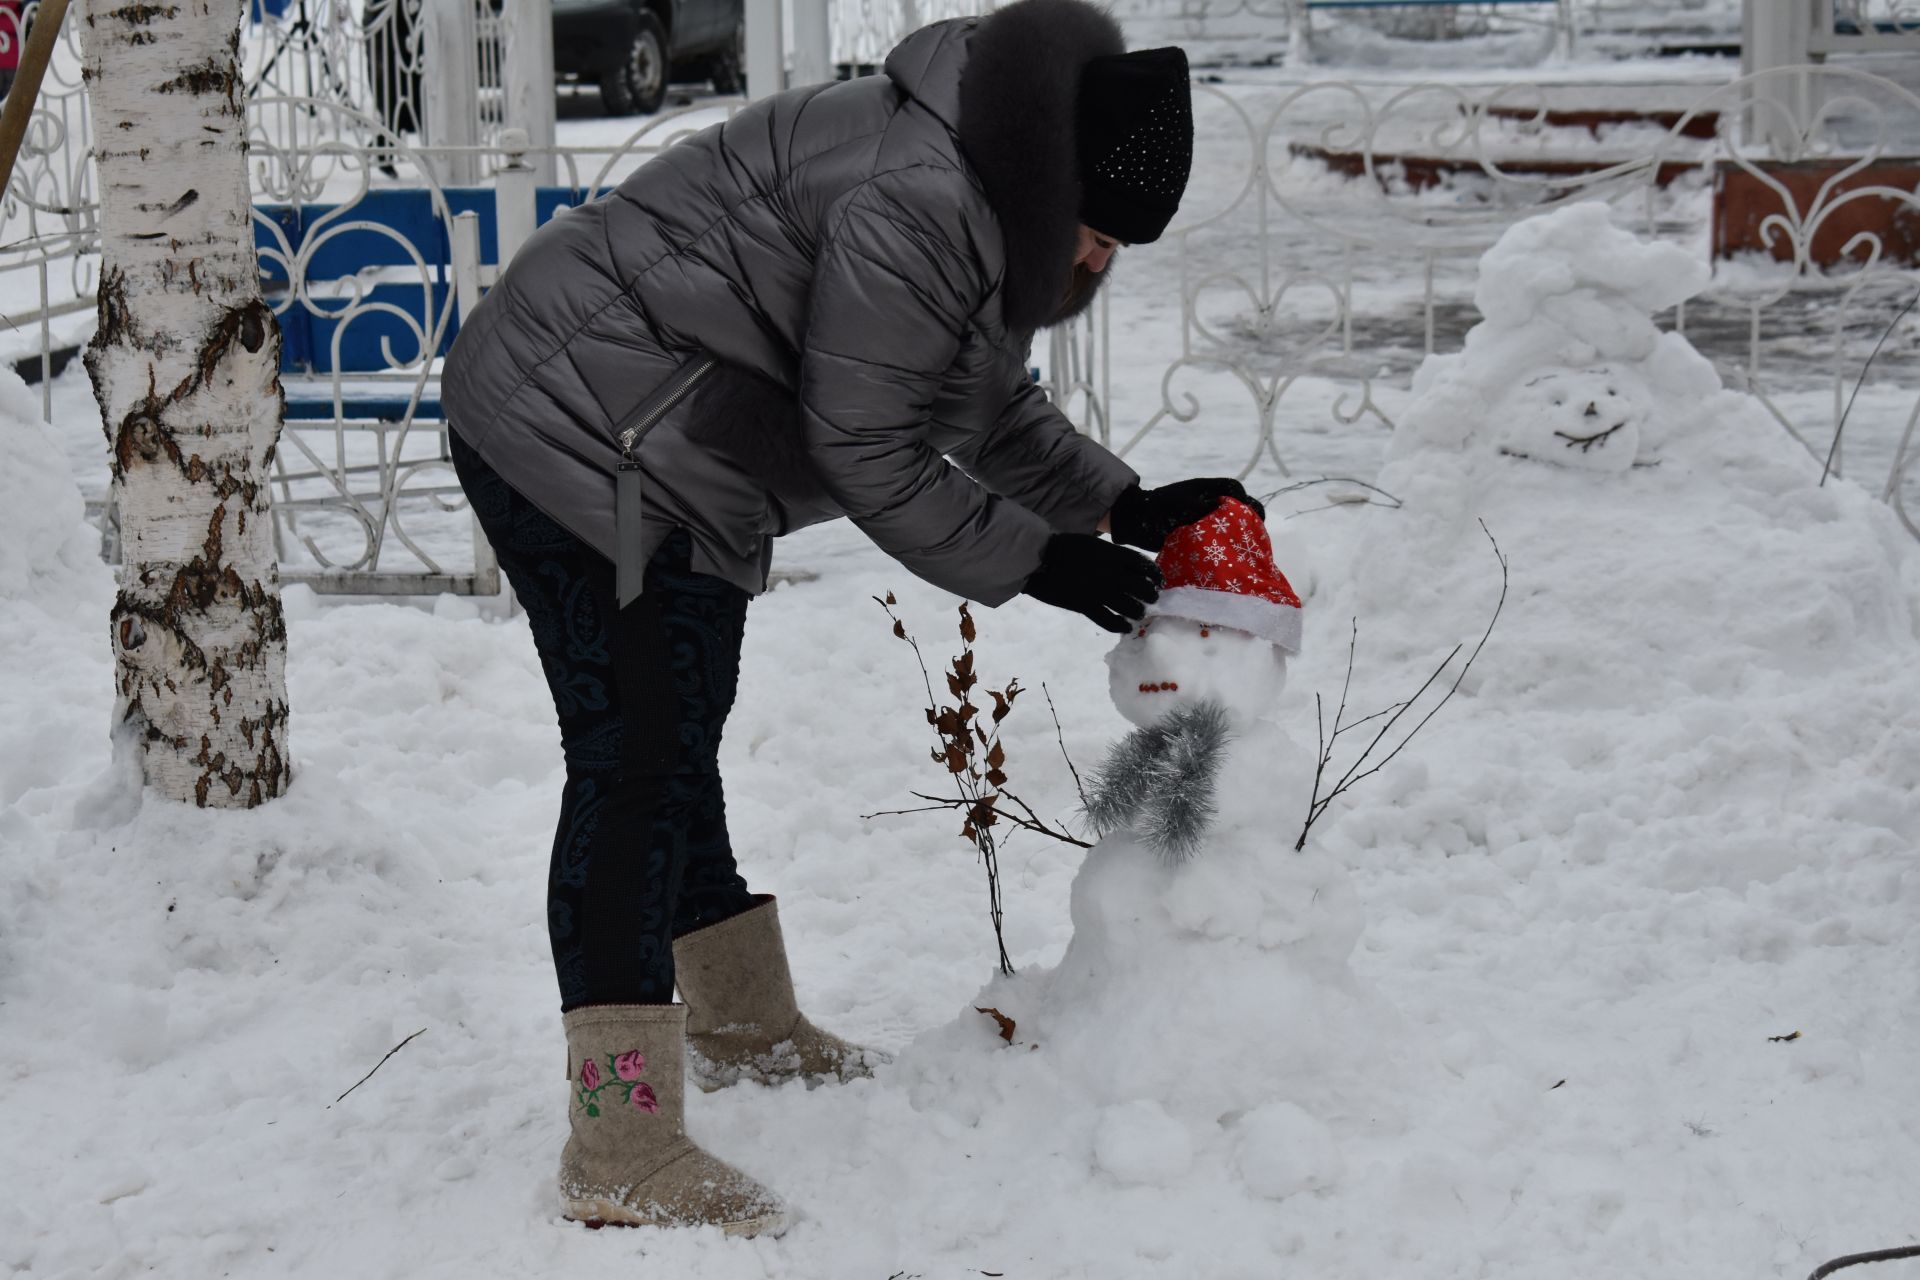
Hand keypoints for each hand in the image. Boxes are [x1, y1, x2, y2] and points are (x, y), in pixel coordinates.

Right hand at [1021, 533, 1161, 633]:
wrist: (1040, 559)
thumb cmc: (1065, 547)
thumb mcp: (1094, 543)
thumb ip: (1112, 555)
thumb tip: (1130, 567)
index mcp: (1113, 554)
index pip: (1143, 566)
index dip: (1154, 575)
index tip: (1158, 581)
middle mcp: (1111, 573)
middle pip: (1142, 588)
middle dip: (1150, 595)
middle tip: (1150, 599)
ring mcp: (1099, 591)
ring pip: (1130, 607)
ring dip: (1137, 612)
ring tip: (1137, 614)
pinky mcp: (1086, 606)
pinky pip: (1109, 620)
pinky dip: (1120, 626)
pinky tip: (1125, 627)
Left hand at [1108, 479, 1265, 551]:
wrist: (1138, 522)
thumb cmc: (1156, 505)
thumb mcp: (1176, 501)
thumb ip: (1195, 503)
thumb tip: (1217, 506)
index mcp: (1207, 489)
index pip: (1233, 488)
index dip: (1243, 497)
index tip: (1248, 511)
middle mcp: (1211, 503)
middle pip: (1239, 507)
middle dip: (1250, 517)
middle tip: (1256, 533)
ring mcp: (1208, 520)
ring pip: (1233, 524)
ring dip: (1242, 533)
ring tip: (1249, 547)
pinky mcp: (1204, 536)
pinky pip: (1221, 539)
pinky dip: (1229, 546)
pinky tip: (1235, 556)